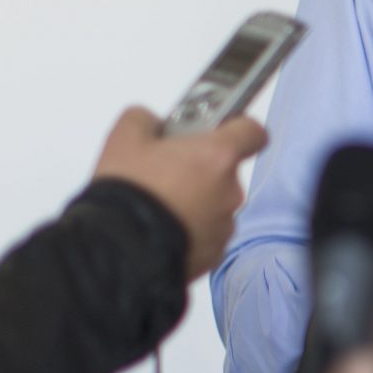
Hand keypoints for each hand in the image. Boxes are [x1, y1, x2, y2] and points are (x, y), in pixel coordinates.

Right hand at [92, 107, 269, 279]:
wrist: (119, 250)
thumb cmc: (128, 193)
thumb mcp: (124, 138)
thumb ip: (146, 119)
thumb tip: (151, 123)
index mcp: (218, 156)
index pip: (252, 132)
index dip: (238, 127)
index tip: (220, 128)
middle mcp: (231, 191)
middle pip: (224, 171)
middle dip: (199, 169)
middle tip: (165, 171)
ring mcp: (225, 225)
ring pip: (215, 204)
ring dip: (194, 200)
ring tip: (158, 203)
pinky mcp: (215, 253)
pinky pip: (207, 232)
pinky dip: (190, 229)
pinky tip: (161, 227)